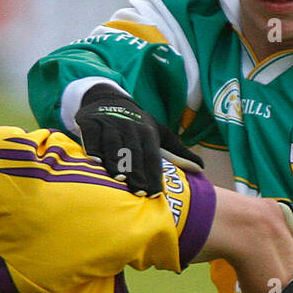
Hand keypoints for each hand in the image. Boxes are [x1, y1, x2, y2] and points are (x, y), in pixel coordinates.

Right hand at [73, 83, 201, 195]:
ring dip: (115, 163)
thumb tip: (201, 168)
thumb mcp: (158, 133)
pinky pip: (92, 137)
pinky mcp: (91, 122)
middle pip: (133, 153)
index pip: (152, 156)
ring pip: (113, 145)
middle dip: (137, 173)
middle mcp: (129, 127)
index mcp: (147, 132)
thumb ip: (177, 152)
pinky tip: (95, 163)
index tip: (154, 194)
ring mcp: (109, 124)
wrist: (107, 98)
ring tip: (118, 179)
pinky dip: (93, 148)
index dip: (153, 175)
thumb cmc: (136, 124)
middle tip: (138, 193)